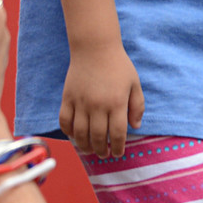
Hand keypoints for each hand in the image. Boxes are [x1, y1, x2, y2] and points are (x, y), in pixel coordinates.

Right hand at [57, 40, 144, 158]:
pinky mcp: (67, 98)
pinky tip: (75, 136)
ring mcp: (80, 102)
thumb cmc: (118, 65)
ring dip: (85, 146)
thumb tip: (135, 126)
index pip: (117, 134)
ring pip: (80, 133)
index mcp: (116, 103)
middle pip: (97, 137)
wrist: (95, 47)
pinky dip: (68, 132)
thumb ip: (137, 106)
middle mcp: (97, 105)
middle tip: (104, 154)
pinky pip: (65, 121)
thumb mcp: (134, 84)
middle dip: (101, 150)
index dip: (117, 147)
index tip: (118, 154)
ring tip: (90, 150)